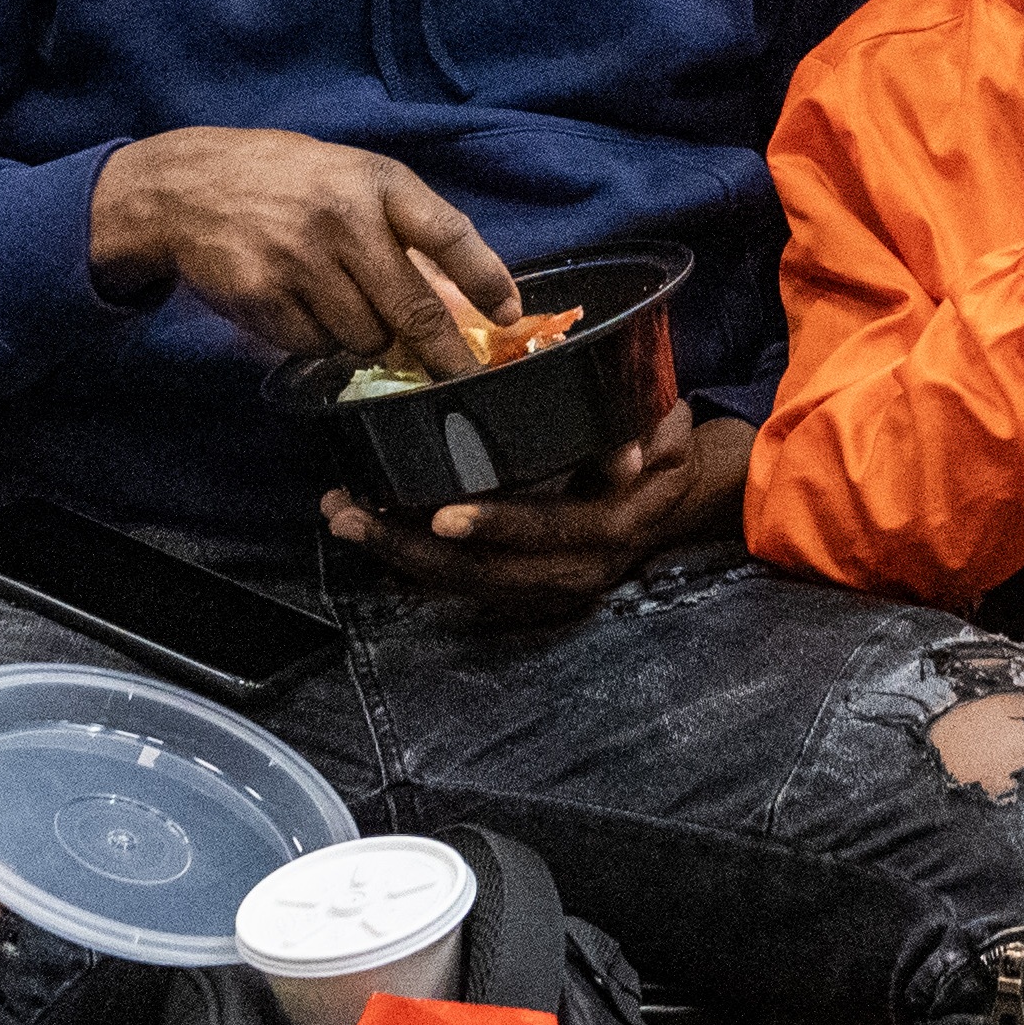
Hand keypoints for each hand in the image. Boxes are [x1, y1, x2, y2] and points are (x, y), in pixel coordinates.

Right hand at [92, 128, 518, 379]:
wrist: (189, 185)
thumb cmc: (287, 181)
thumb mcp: (350, 179)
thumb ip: (401, 228)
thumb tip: (463, 300)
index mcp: (376, 182)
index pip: (449, 234)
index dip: (487, 279)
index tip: (512, 316)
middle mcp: (343, 219)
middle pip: (414, 310)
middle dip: (445, 356)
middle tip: (463, 379)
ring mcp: (301, 260)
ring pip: (365, 339)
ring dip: (367, 341)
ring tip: (343, 307)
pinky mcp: (263, 296)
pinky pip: (314, 346)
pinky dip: (317, 340)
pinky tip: (299, 307)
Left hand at [326, 404, 747, 614]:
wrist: (680, 502)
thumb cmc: (664, 451)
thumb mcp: (665, 434)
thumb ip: (644, 436)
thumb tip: (631, 453)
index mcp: (606, 532)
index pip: (545, 531)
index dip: (495, 525)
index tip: (439, 514)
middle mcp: (571, 573)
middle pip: (482, 573)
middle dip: (410, 547)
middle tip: (349, 513)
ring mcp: (544, 590)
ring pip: (463, 584)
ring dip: (398, 556)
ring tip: (343, 518)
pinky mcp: (522, 590)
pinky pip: (461, 584)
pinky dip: (413, 565)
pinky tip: (369, 537)